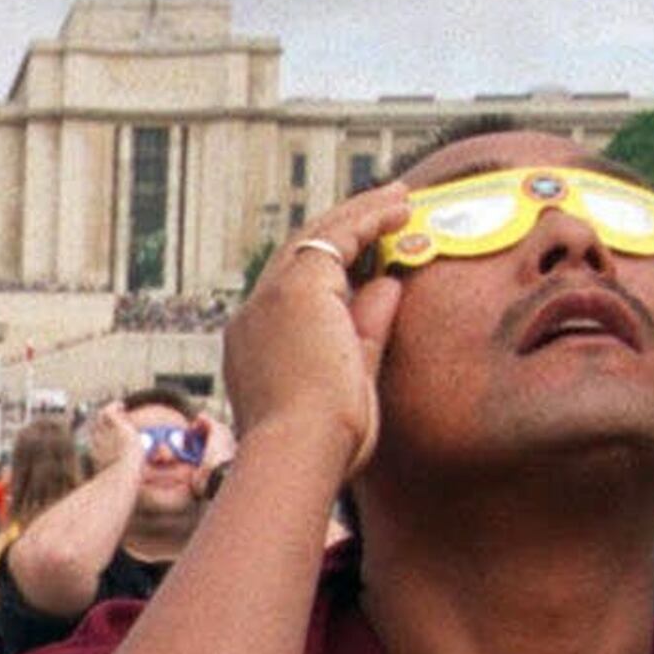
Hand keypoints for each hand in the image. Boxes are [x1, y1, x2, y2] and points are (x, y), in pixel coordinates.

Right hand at [223, 186, 410, 477]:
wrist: (298, 455)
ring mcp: (270, 301)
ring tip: (398, 198)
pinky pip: (335, 239)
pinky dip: (368, 220)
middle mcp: (254, 316)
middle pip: (299, 256)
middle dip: (344, 229)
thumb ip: (367, 330)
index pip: (296, 291)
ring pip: (314, 239)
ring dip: (359, 215)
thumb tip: (388, 283)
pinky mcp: (296, 290)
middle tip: (384, 208)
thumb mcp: (351, 378)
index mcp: (258, 346)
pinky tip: (399, 209)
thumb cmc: (322, 443)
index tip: (369, 253)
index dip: (334, 266)